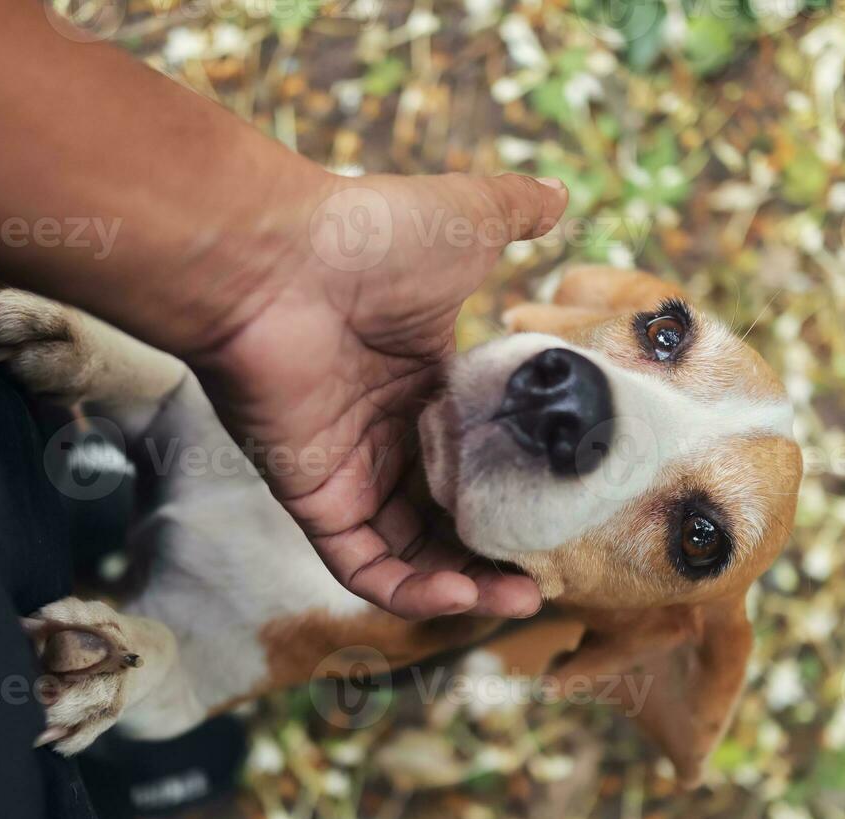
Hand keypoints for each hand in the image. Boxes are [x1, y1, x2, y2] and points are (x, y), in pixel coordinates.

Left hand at [189, 172, 568, 619]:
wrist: (276, 258)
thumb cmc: (369, 235)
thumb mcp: (469, 217)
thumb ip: (516, 212)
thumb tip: (560, 195)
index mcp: (425, 382)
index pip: (479, 454)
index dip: (521, 488)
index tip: (569, 510)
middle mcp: (388, 433)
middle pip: (449, 513)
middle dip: (500, 551)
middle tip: (550, 571)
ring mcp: (349, 469)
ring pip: (411, 551)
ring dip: (463, 586)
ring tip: (520, 598)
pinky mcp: (314, 498)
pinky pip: (362, 566)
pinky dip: (409, 592)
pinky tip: (462, 597)